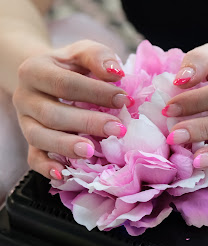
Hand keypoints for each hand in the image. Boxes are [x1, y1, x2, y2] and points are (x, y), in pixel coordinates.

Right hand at [13, 40, 131, 179]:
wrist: (45, 76)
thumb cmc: (70, 65)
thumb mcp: (82, 51)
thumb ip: (98, 57)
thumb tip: (116, 73)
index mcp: (35, 70)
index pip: (65, 84)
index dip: (95, 93)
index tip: (124, 99)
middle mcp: (25, 97)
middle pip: (53, 114)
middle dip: (87, 123)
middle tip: (118, 129)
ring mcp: (25, 121)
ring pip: (39, 138)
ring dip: (66, 146)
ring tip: (92, 152)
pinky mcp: (29, 141)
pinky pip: (33, 157)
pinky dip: (47, 167)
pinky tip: (64, 174)